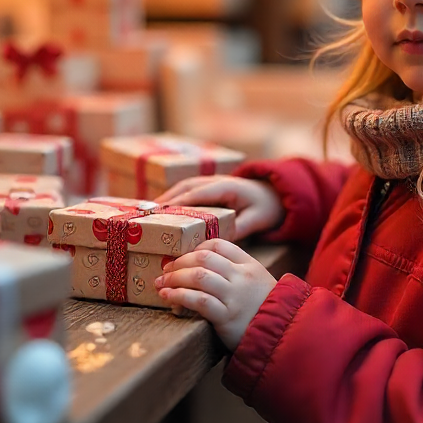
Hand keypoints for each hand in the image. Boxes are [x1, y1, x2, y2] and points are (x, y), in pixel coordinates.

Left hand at [155, 238, 276, 349]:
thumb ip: (236, 271)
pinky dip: (179, 296)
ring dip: (175, 278)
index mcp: (249, 265)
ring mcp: (234, 296)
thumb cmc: (264, 308)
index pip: (218, 245)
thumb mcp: (257, 281)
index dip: (196, 248)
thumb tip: (202, 265)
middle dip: (180, 262)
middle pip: (204, 258)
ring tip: (161, 283)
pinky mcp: (227, 316)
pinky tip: (168, 297)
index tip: (183, 256)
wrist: (281, 334)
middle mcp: (241, 277)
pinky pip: (199, 301)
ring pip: (199, 277)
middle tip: (166, 269)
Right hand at [156, 175, 282, 241]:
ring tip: (150, 212)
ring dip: (167, 197)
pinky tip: (163, 210)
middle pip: (186, 186)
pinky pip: (188, 190)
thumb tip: (219, 241)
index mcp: (226, 187)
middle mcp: (216, 180)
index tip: (162, 212)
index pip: (197, 193)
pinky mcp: (210, 187)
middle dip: (167, 199)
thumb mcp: (256, 219)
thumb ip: (240, 229)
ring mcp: (212, 181)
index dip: (178, 202)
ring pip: (184, 186)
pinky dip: (174, 197)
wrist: (275, 194)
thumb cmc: (265, 207)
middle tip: (148, 214)